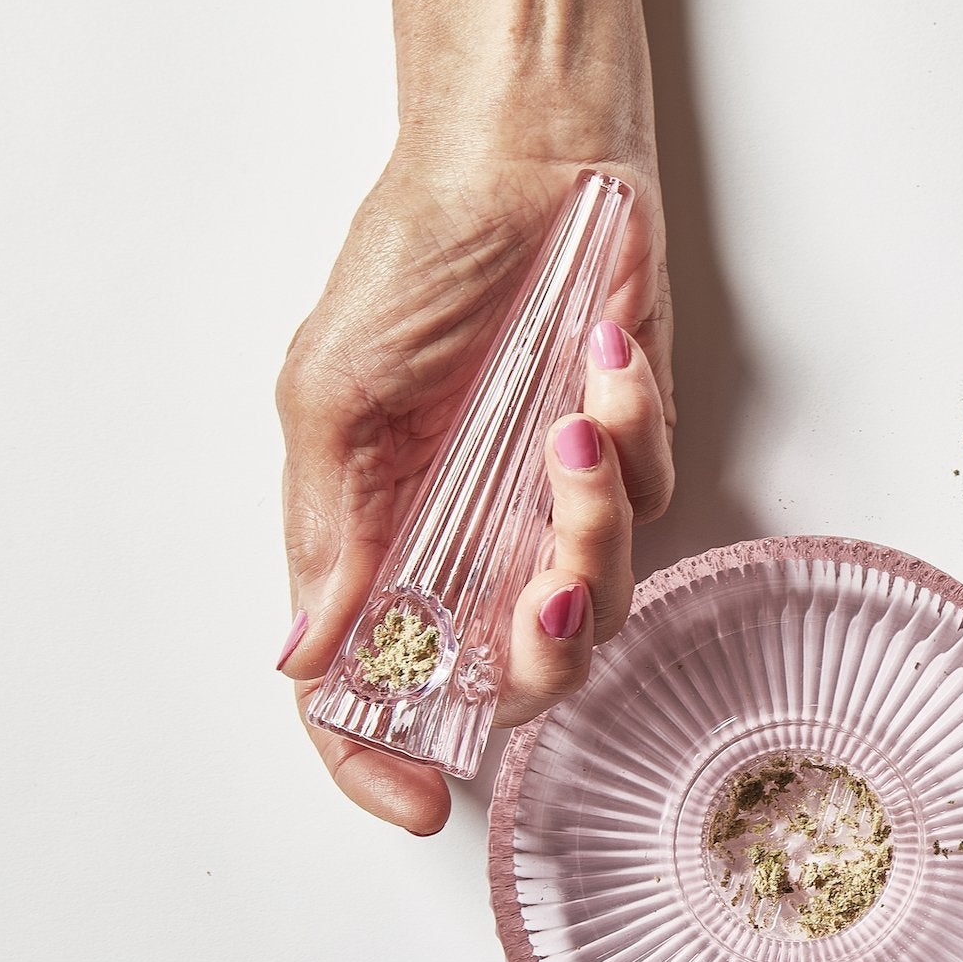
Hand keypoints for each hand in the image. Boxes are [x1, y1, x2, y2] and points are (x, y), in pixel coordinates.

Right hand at [275, 147, 672, 832]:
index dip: (385, 757)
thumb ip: (332, 528)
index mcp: (384, 535)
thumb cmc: (412, 261)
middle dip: (542, 653)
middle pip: (515, 671)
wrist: (519, 160)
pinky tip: (602, 357)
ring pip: (602, 593)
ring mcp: (554, 501)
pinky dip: (632, 430)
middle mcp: (471, 537)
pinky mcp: (629, 454)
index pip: (374, 683)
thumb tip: (310, 654)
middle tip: (549, 593)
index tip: (420, 801)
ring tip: (571, 427)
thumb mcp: (333, 391)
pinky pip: (652, 494)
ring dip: (594, 524)